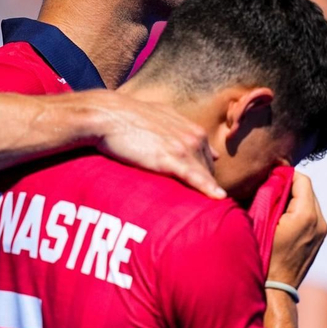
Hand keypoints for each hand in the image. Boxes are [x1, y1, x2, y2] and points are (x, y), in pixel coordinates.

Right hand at [87, 93, 223, 198]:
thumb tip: (203, 149)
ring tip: (205, 211)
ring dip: (205, 192)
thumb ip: (183, 131)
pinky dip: (208, 188)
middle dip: (203, 185)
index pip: (208, 159)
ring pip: (204, 176)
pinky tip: (219, 198)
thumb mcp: (161, 118)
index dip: (204, 175)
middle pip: (208, 170)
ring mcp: (184, 148)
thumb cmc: (129, 117)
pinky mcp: (170, 159)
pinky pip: (195, 177)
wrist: (107, 115)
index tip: (198, 189)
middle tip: (193, 203)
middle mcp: (194, 137)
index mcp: (192, 129)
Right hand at [268, 171, 326, 287]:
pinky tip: (281, 220)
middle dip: (289, 187)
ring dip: (293, 199)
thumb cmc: (262, 256)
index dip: (284, 174)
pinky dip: (298, 211)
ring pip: (309, 202)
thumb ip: (268, 196)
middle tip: (268, 190)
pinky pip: (311, 215)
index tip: (269, 176)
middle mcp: (319, 221)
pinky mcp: (320, 239)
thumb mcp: (260, 223)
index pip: (301, 180)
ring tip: (273, 206)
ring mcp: (322, 231)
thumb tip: (271, 178)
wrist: (275, 289)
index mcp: (306, 215)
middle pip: (307, 190)